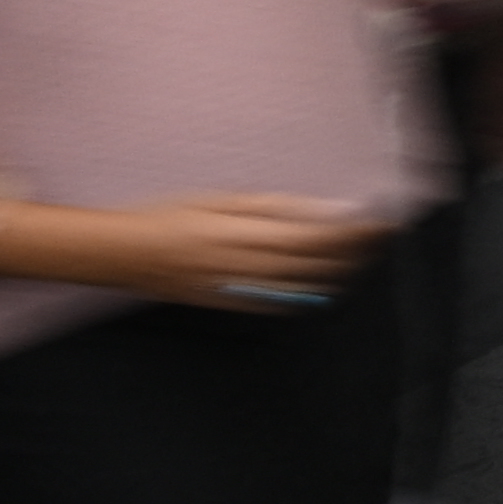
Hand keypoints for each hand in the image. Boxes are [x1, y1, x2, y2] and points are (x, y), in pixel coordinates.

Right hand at [98, 191, 389, 307]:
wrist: (121, 253)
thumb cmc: (168, 216)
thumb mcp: (220, 199)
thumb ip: (275, 208)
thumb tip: (326, 210)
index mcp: (241, 235)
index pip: (314, 237)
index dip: (351, 232)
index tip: (377, 219)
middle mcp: (243, 266)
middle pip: (316, 264)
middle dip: (355, 251)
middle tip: (381, 234)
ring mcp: (238, 290)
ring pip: (305, 288)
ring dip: (340, 272)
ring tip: (362, 254)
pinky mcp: (231, 304)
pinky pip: (282, 304)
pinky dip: (310, 292)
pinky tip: (325, 280)